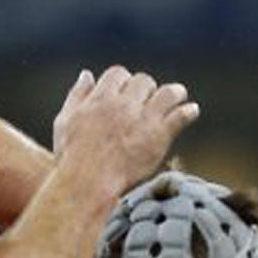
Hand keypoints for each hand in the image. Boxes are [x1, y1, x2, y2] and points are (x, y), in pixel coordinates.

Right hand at [50, 65, 197, 192]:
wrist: (87, 184)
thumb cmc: (71, 158)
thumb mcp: (65, 122)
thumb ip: (77, 95)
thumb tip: (86, 73)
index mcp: (101, 98)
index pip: (118, 74)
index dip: (122, 82)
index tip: (124, 92)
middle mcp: (124, 104)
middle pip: (143, 81)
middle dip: (145, 89)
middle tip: (148, 102)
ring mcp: (143, 119)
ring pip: (167, 93)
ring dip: (174, 93)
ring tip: (178, 97)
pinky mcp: (158, 137)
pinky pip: (179, 117)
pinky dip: (187, 112)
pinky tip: (192, 111)